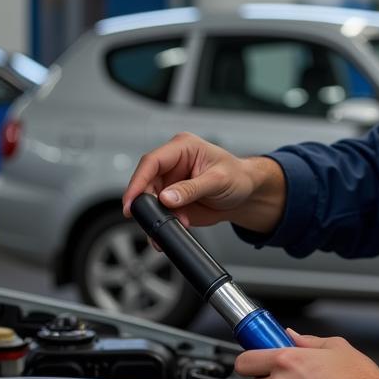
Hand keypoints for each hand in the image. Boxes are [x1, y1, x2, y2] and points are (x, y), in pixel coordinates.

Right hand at [122, 133, 283, 233]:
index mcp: (182, 148)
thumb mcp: (218, 181)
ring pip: (150, 200)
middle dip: (146, 204)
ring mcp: (171, 182)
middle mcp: (173, 164)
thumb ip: (191, 189)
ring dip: (157, 216)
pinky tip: (173, 230)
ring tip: (172, 226)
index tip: (131, 201)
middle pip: (146, 183)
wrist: (246, 195)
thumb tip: (166, 197)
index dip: (138, 182)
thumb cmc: (238, 177)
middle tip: (152, 220)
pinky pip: (160, 213)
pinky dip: (163, 224)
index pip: (152, 162)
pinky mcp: (173, 199)